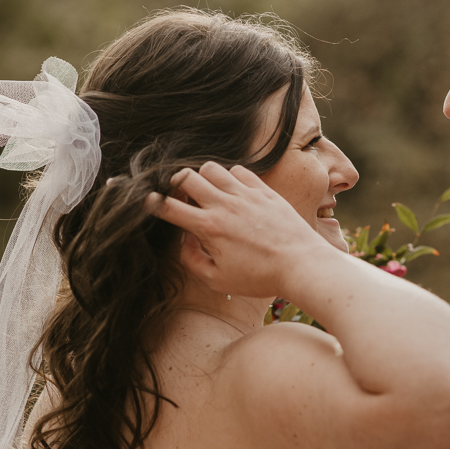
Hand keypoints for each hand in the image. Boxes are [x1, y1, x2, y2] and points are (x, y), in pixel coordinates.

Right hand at [146, 162, 331, 297]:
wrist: (301, 264)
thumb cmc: (259, 277)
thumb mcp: (218, 280)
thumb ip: (191, 260)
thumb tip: (183, 240)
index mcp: (209, 227)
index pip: (168, 207)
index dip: (152, 203)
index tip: (148, 203)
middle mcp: (225, 205)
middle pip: (185, 177)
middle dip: (175, 185)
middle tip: (181, 199)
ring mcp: (245, 194)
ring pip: (210, 168)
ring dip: (203, 178)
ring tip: (208, 195)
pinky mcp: (264, 190)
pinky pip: (238, 170)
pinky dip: (230, 178)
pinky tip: (233, 193)